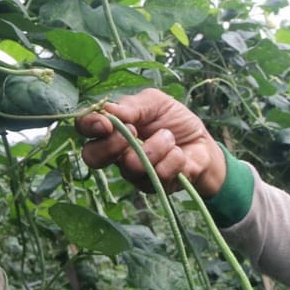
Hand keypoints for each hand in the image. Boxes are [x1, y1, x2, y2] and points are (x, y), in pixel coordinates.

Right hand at [77, 89, 226, 196]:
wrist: (204, 144)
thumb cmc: (175, 121)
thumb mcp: (156, 102)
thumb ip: (134, 104)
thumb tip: (111, 110)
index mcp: (112, 129)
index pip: (84, 129)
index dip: (88, 126)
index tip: (106, 123)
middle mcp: (116, 153)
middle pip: (92, 157)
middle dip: (112, 144)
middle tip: (134, 132)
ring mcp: (133, 173)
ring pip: (130, 166)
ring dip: (155, 147)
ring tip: (170, 138)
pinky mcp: (153, 187)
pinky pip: (157, 174)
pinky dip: (173, 158)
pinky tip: (180, 154)